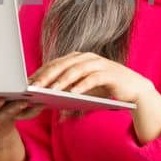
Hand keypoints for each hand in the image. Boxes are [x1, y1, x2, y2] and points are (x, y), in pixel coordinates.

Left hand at [29, 51, 159, 106]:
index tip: (27, 84)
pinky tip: (72, 94)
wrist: (133, 90)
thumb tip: (47, 103)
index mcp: (77, 58)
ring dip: (62, 81)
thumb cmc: (105, 90)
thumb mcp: (83, 90)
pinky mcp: (109, 73)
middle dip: (47, 76)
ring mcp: (98, 64)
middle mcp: (86, 58)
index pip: (54, 64)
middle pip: (62, 65)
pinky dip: (82, 86)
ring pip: (75, 71)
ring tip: (50, 92)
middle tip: (34, 86)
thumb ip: (67, 92)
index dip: (40, 73)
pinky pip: (92, 79)